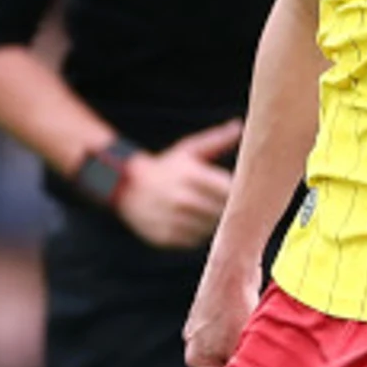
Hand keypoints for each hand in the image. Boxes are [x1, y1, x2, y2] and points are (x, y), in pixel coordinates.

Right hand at [114, 120, 241, 249]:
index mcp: (190, 175)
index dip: (239, 192)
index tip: (241, 191)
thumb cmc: (166, 167)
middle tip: (225, 203)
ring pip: (210, 228)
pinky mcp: (166, 237)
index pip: (228, 190)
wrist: (125, 187)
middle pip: (222, 212)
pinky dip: (197, 232)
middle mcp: (181, 199)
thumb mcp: (188, 150)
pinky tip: (189, 220)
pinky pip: (195, 240)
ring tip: (202, 209)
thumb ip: (216, 140)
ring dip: (212, 221)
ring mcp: (173, 220)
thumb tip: (239, 126)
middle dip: (227, 208)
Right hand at [182, 269, 256, 366]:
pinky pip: (231, 333)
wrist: (232, 267)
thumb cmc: (235, 306)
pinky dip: (244, 333)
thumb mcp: (241, 345)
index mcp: (197, 360)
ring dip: (246, 349)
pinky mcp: (214, 315)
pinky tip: (255, 324)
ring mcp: (203, 330)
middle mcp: (195, 347)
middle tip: (265, 365)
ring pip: (230, 350)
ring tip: (259, 339)